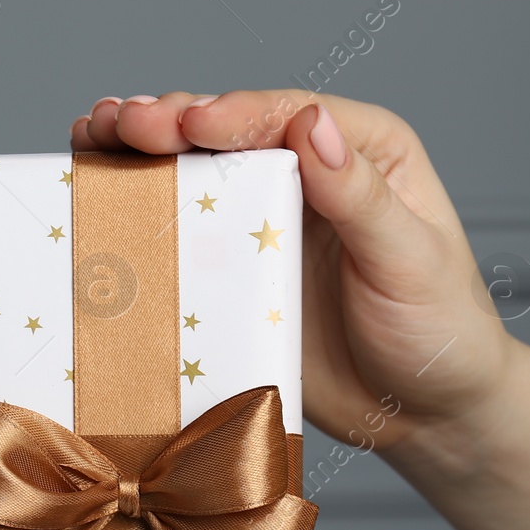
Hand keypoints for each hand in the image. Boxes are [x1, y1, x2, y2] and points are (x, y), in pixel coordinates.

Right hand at [71, 91, 512, 453]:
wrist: (426, 415)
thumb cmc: (438, 332)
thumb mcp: (408, 260)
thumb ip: (359, 194)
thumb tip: (311, 124)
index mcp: (361, 151)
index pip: (285, 117)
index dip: (229, 114)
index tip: (183, 123)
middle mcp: (307, 175)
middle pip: (225, 133)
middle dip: (166, 121)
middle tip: (117, 122)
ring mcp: (265, 223)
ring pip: (195, 173)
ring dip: (139, 152)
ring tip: (91, 135)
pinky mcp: (235, 274)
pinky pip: (184, 235)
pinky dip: (140, 212)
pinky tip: (101, 191)